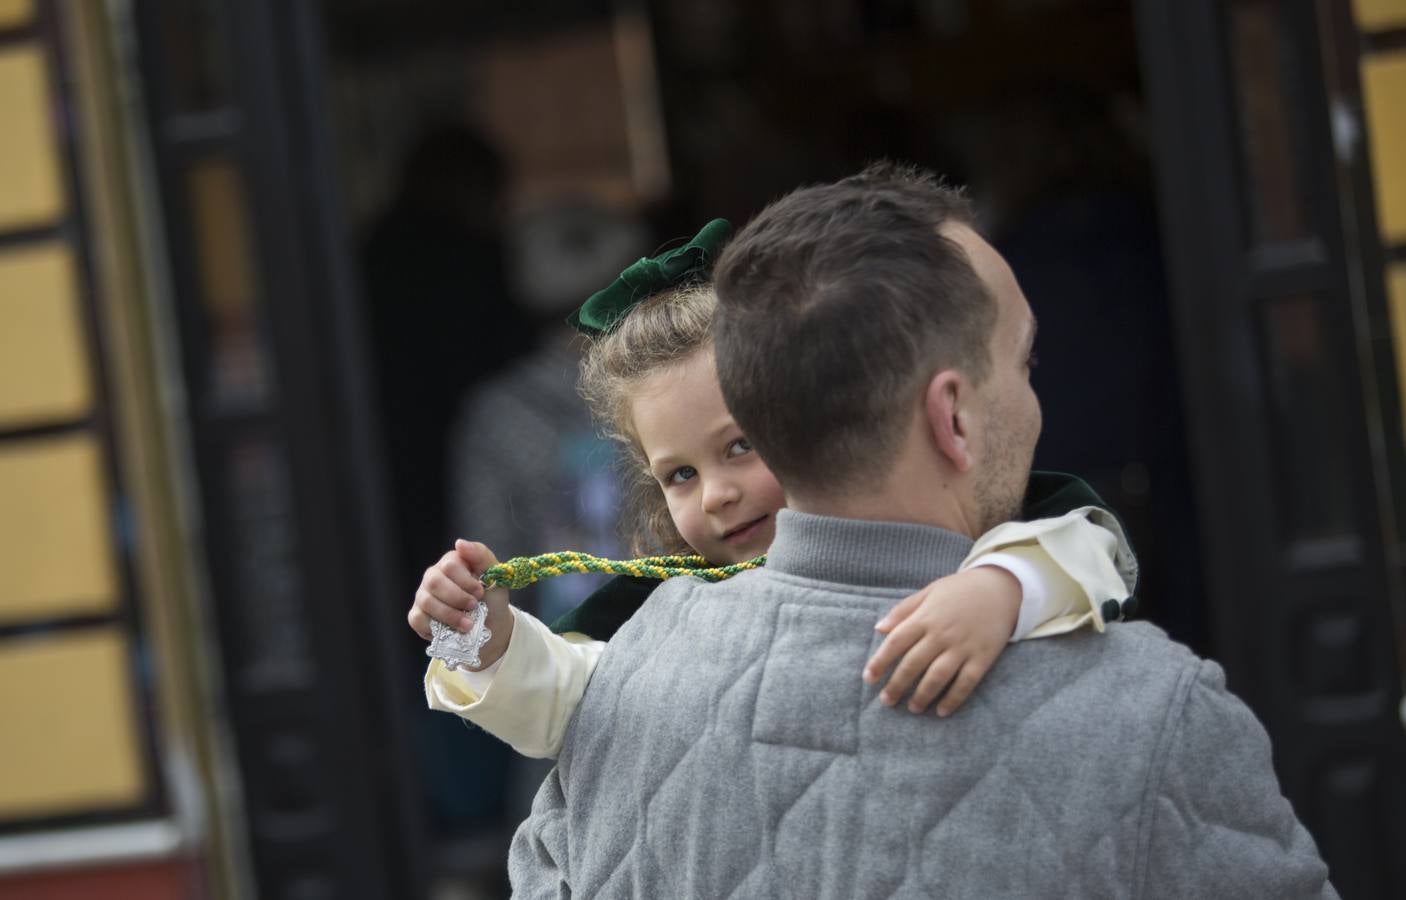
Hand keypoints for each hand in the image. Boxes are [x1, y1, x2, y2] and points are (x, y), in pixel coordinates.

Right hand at [407, 539, 513, 668]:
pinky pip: (418, 618)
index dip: (466, 581)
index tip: (480, 592)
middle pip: (434, 582)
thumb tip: (459, 543)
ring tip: (468, 624)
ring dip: (450, 615)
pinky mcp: (417, 615)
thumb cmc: (492, 598)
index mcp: (451, 562)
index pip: (449, 566)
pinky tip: (451, 630)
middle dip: (457, 597)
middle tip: (474, 607)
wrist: (491, 627)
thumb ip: (481, 555)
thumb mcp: (495, 576)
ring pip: (427, 601)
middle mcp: (433, 576)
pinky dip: (435, 627)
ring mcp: (423, 595)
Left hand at [862, 566, 1020, 716]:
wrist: (1000, 588)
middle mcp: (941, 634)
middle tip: (886, 701)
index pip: (896, 642)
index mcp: (925, 617)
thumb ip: (903, 610)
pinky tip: (941, 711)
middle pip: (913, 663)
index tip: (869, 679)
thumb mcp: (929, 592)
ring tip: (912, 708)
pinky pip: (966, 682)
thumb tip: (878, 628)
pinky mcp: (982, 657)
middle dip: (897, 685)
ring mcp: (963, 646)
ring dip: (922, 695)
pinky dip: (953, 699)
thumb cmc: (960, 590)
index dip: (880, 662)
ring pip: (937, 676)